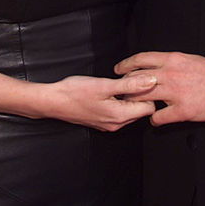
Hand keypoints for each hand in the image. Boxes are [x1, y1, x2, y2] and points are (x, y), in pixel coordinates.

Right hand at [40, 72, 156, 131]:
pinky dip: (118, 101)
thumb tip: (152, 81)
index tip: (134, 81)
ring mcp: (109, 124)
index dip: (146, 92)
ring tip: (114, 85)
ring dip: (127, 97)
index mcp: (120, 116)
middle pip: (141, 110)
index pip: (149, 107)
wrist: (53, 101)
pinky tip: (108, 92)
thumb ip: (130, 84)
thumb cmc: (75, 92)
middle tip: (123, 81)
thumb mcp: (105, 85)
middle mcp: (116, 124)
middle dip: (138, 95)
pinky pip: (119, 112)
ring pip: (130, 111)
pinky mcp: (102, 121)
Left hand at [114, 52, 204, 125]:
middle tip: (122, 90)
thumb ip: (173, 63)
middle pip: (136, 79)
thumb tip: (160, 66)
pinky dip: (154, 120)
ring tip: (134, 106)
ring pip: (143, 98)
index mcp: (173, 60)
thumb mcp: (191, 59)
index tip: (119, 69)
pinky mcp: (182, 111)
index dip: (126, 65)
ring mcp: (175, 93)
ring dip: (135, 103)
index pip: (141, 59)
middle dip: (125, 86)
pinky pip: (158, 117)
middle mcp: (170, 75)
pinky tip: (156, 120)